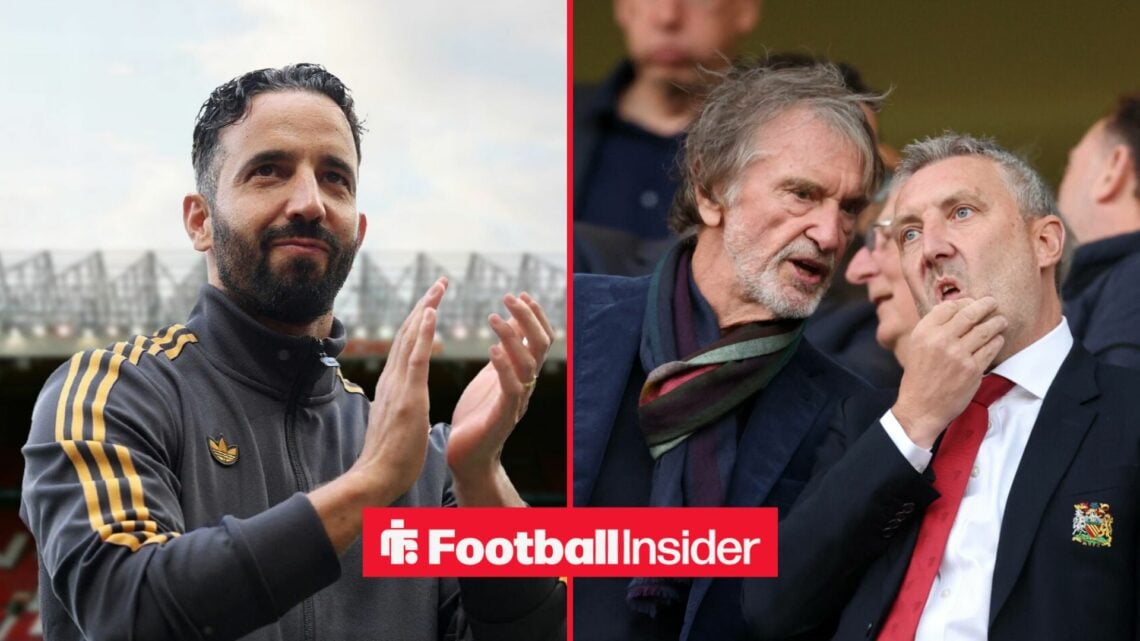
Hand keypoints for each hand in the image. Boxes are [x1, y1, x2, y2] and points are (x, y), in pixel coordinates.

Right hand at [349, 277, 446, 503]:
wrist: (376, 479)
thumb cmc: (390, 460)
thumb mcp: (398, 425)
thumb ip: (400, 410)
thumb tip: (402, 408)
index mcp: (393, 386)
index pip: (406, 346)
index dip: (418, 322)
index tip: (431, 302)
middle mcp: (392, 380)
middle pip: (407, 333)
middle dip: (424, 305)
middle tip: (439, 283)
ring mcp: (398, 387)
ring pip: (410, 338)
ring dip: (426, 309)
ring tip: (439, 287)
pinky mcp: (407, 397)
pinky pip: (416, 358)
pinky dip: (423, 332)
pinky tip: (432, 312)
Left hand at [448, 293, 554, 504]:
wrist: (467, 456)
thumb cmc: (478, 413)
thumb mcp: (493, 373)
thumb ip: (507, 349)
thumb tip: (514, 318)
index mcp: (523, 374)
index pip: (541, 339)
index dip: (535, 315)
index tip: (520, 294)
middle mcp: (526, 385)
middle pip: (541, 346)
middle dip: (528, 318)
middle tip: (509, 298)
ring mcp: (517, 402)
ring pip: (528, 364)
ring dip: (512, 338)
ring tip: (493, 318)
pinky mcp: (502, 418)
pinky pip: (511, 390)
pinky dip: (504, 368)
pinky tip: (492, 351)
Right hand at [892, 296, 1006, 448]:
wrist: (921, 407)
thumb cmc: (919, 377)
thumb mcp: (917, 347)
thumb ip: (933, 329)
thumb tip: (956, 310)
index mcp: (923, 332)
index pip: (949, 307)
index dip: (963, 302)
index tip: (972, 304)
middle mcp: (940, 340)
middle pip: (970, 313)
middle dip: (985, 305)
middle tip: (992, 302)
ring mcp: (958, 354)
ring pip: (985, 329)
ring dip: (996, 322)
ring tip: (1001, 320)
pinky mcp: (973, 369)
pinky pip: (991, 348)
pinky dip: (997, 341)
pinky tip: (997, 340)